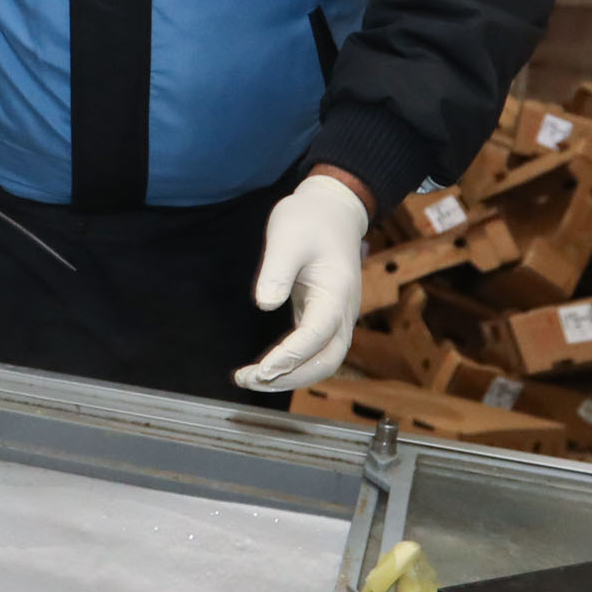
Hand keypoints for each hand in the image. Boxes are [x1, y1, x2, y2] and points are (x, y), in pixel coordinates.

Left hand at [235, 171, 375, 391]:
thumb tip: (264, 303)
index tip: (263, 369)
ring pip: (322, 361)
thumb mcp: (288, 235)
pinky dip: (291, 364)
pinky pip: (313, 351)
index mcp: (336, 292)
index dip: (291, 355)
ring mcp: (335, 317)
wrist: (333, 211)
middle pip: (327, 360)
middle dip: (292, 377)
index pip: (317, 334)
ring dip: (290, 376)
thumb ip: (277, 270)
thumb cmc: (309, 220)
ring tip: (249, 379)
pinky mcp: (323, 317)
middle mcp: (342, 311)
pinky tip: (264, 369)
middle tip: (251, 380)